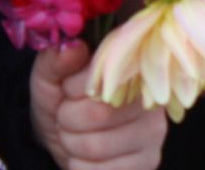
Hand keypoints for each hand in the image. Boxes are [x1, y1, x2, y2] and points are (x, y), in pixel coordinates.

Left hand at [28, 43, 167, 169]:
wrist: (64, 142)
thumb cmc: (62, 104)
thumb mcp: (50, 79)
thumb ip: (57, 60)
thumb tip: (72, 47)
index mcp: (134, 66)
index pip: (101, 76)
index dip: (71, 89)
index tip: (68, 91)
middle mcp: (153, 97)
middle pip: (98, 113)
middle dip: (67, 120)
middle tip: (69, 118)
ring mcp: (154, 134)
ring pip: (95, 147)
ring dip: (71, 146)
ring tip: (77, 137)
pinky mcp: (147, 164)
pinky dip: (79, 168)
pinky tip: (87, 159)